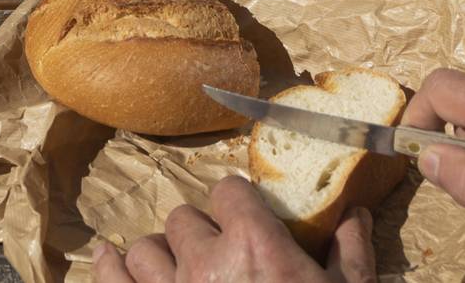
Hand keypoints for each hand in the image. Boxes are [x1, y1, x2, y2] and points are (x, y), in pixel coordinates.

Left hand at [91, 176, 374, 282]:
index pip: (227, 191)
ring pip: (144, 250)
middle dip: (200, 232)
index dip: (238, 204)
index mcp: (254, 243)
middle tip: (218, 255)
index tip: (245, 219)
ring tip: (176, 270)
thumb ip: (351, 251)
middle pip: (183, 219)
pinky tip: (109, 261)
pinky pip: (113, 282)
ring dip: (160, 256)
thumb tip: (355, 213)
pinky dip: (110, 271)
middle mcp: (204, 261)